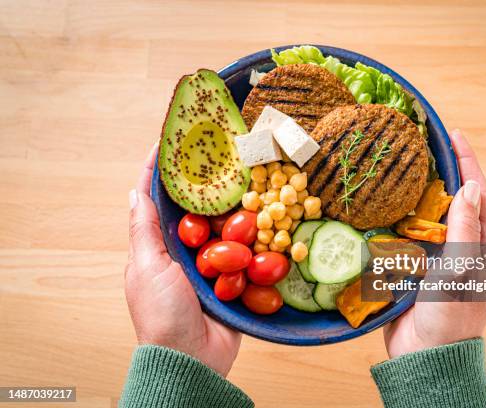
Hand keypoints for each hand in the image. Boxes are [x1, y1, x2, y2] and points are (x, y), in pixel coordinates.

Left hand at [124, 142, 240, 376]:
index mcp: (160, 247)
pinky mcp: (236, 279)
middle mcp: (186, 251)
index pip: (157, 201)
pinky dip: (256, 236)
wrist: (193, 358)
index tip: (169, 142)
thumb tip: (134, 191)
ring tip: (249, 176)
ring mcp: (214, 265)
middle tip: (221, 153)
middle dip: (207, 182)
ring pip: (226, 226)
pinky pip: (247, 252)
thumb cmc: (162, 313)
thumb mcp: (147, 267)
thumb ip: (144, 230)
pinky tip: (269, 214)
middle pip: (197, 208)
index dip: (160, 172)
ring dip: (236, 205)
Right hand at [384, 129, 485, 357]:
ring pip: (430, 214)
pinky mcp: (415, 267)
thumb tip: (472, 188)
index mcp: (484, 248)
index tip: (454, 136)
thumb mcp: (461, 273)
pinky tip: (385, 201)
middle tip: (425, 144)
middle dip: (444, 170)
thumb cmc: (449, 319)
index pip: (479, 196)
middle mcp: (463, 248)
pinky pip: (409, 233)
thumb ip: (467, 232)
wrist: (424, 357)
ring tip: (404, 164)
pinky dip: (399, 214)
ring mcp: (439, 257)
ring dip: (420, 190)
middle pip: (455, 200)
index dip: (468, 164)